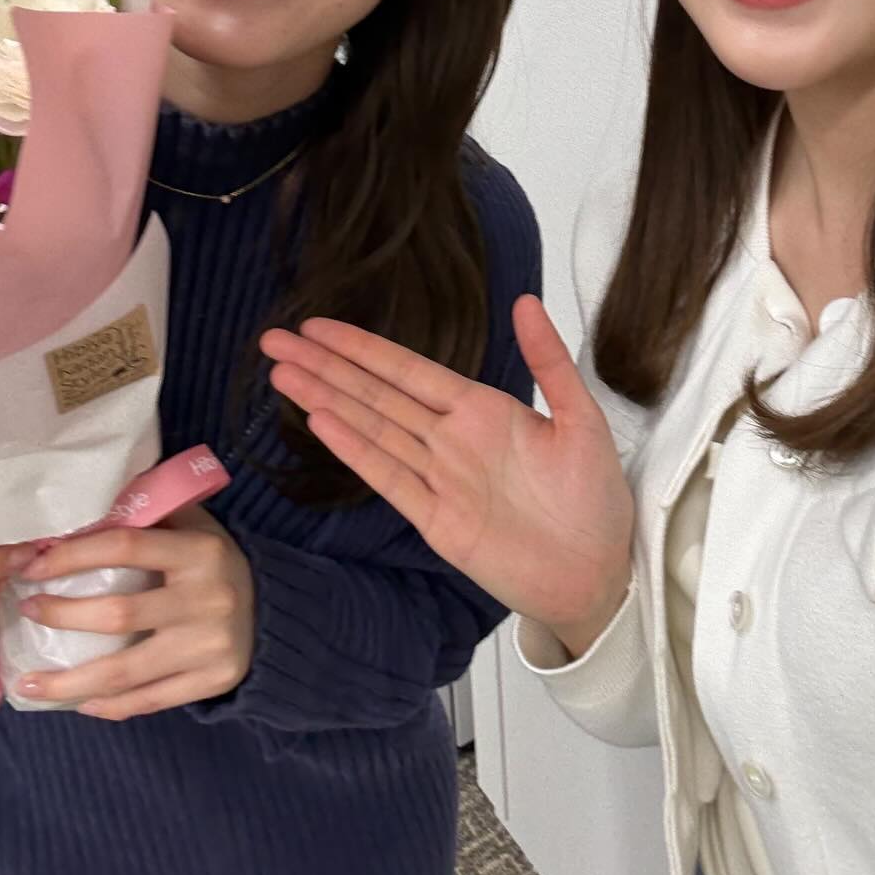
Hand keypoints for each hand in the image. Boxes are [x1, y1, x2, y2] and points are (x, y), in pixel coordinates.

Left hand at [14, 505, 253, 718]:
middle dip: (62, 616)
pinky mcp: (213, 681)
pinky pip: (149, 700)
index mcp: (200, 551)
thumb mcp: (193, 527)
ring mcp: (210, 645)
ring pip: (125, 671)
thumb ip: (147, 517)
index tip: (32, 568)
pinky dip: (108, 705)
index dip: (73, 557)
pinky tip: (78, 702)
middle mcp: (207, 598)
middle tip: (26, 613)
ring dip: (68, 681)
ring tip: (28, 683)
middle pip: (118, 614)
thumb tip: (77, 513)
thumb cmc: (212, 564)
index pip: (126, 547)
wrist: (273, 611)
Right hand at [261, 295, 634, 652]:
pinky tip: (321, 421)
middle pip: (375, 394)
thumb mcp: (581, 419)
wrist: (600, 573)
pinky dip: (354, 449)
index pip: (407, 369)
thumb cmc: (595, 498)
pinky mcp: (435, 520)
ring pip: (371, 429)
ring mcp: (439, 479)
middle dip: (325, 366)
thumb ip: (549, 362)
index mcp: (483, 409)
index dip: (361, 348)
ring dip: (326, 400)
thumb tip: (525, 301)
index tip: (318, 326)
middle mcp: (451, 439)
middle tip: (274, 339)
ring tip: (282, 373)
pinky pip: (388, 477)